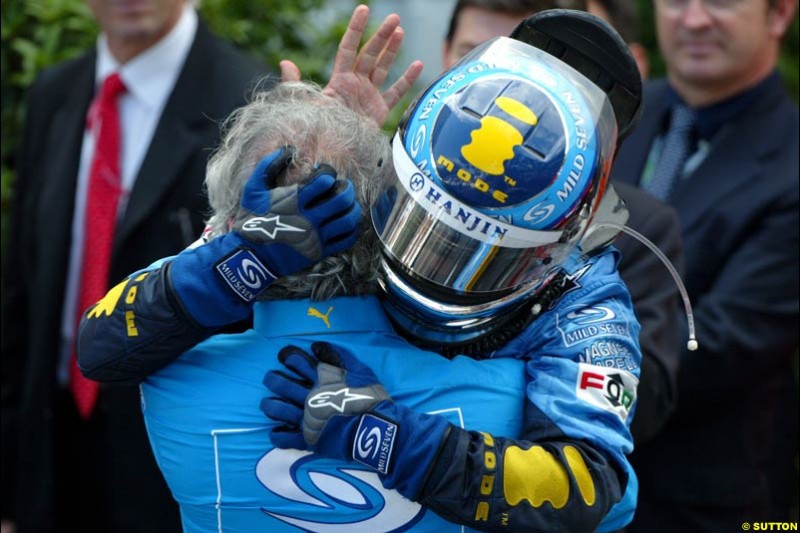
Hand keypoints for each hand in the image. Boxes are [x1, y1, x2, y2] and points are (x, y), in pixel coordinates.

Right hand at [168, 148, 360, 326]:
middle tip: (344, 186)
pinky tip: (347, 223)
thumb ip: (268, 165)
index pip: (325, 180)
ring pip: (347, 219)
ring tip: (348, 203)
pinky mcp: (319, 252)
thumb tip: (287, 149)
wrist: (249, 256)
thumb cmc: (251, 220)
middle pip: (342, 199)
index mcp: (294, 201)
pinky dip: (352, 229)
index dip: (328, 172)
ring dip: (352, 208)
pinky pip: (345, 240)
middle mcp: (308, 218)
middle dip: (347, 188)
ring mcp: (315, 237)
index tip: (323, 173)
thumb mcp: (253, 189)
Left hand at [262, 342, 392, 468]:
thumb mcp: (360, 371)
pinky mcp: (308, 438)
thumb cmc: (370, 398)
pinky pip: (285, 438)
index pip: (298, 363)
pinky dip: (277, 435)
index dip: (289, 358)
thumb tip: (316, 346)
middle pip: (283, 385)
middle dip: (273, 380)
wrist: (374, 429)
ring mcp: (306, 418)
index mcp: (321, 380)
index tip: (283, 357)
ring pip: (279, 410)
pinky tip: (274, 432)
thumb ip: (339, 356)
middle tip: (268, 378)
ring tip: (266, 404)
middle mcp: (309, 397)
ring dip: (269, 405)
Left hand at [281, 5, 422, 126]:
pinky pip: (396, 92)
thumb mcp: (303, 104)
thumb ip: (294, 83)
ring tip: (400, 31)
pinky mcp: (379, 111)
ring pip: (383, 68)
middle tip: (394, 18)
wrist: (330, 154)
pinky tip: (417, 64)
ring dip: (392, 50)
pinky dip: (407, 80)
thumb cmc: (315, 130)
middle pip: (370, 54)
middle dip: (381, 36)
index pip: (348, 48)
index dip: (355, 29)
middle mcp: (355, 85)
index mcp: (338, 80)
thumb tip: (285, 62)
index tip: (363, 10)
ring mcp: (369, 96)